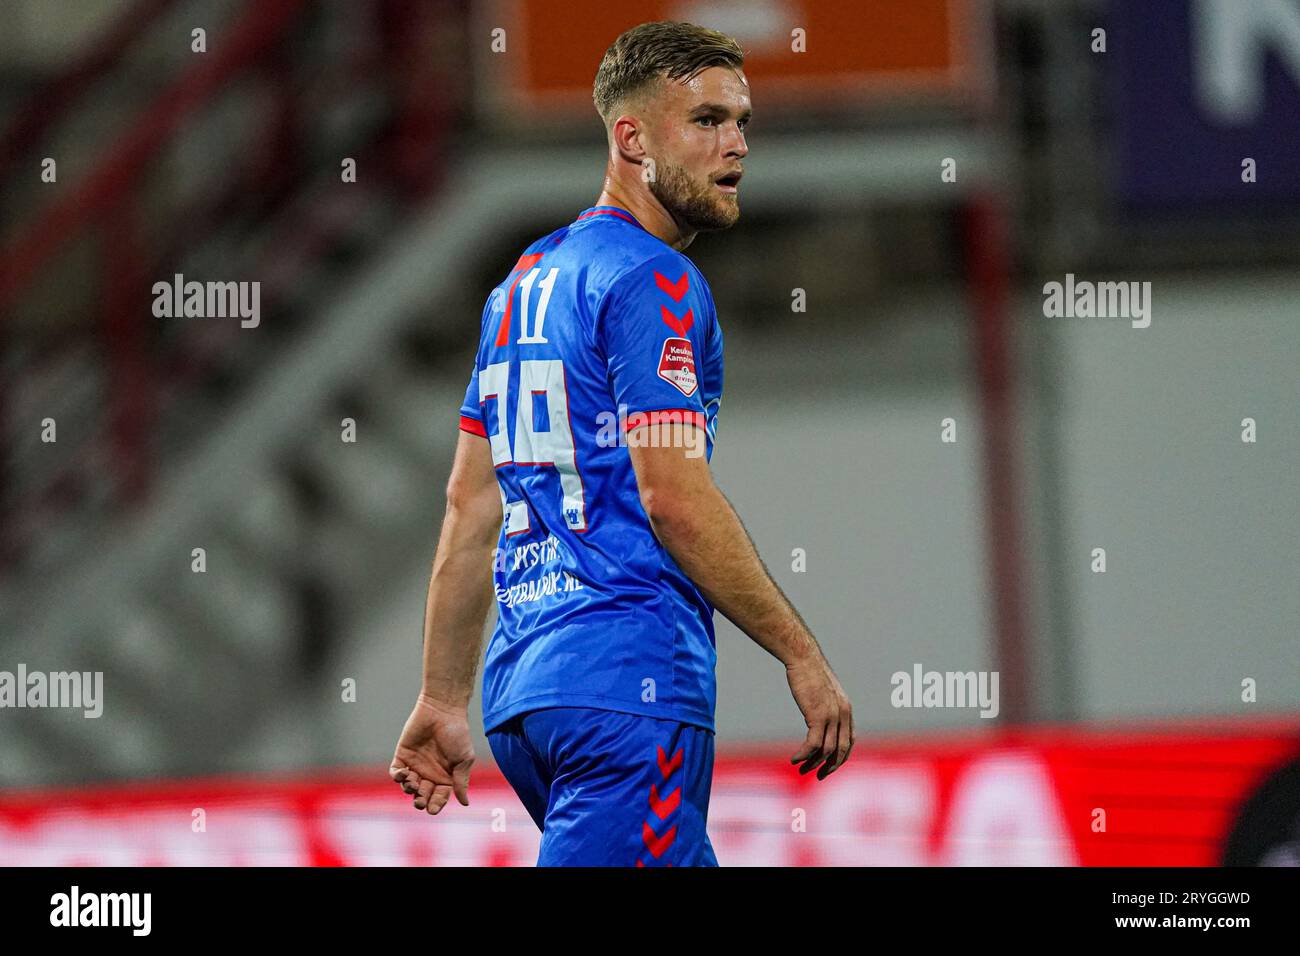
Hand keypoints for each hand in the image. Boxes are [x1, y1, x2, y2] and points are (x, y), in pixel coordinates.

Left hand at [389, 694, 474, 814]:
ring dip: (409, 789)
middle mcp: (430, 774)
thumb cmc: (458, 734)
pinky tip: (404, 774)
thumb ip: (461, 781)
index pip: (439, 797)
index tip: (433, 809)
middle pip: (422, 795)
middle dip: (420, 801)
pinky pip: (396, 772)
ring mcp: (415, 766)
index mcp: (445, 777)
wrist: (443, 711)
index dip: (436, 805)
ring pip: (408, 787)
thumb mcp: (464, 759)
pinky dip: (397, 777)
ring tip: (414, 783)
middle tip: (420, 801)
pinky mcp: (403, 756)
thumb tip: (465, 803)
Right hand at [785, 654, 853, 779]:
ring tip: (801, 769)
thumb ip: (826, 705)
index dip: (841, 756)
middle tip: (818, 776)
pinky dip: (804, 755)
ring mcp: (832, 716)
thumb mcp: (823, 691)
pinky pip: (813, 744)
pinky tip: (794, 759)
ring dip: (814, 763)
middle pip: (842, 750)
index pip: (850, 741)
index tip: (829, 766)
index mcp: (846, 710)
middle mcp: (843, 715)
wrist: (803, 658)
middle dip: (831, 766)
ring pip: (827, 750)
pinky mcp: (817, 715)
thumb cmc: (809, 671)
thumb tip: (818, 717)